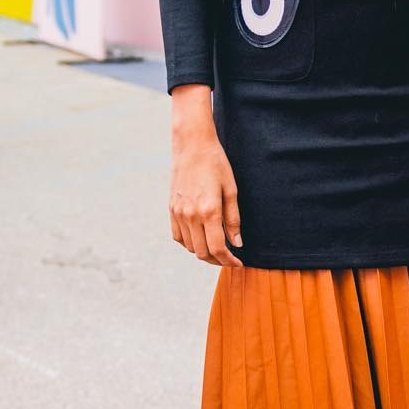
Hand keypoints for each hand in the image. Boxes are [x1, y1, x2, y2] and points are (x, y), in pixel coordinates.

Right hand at [170, 123, 242, 267]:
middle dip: (217, 260)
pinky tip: (200, 238)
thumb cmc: (216, 164)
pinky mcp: (171, 209)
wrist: (192, 146)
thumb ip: (233, 219)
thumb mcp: (231, 190)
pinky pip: (178, 236)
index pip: (218, 248)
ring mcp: (178, 213)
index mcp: (209, 211)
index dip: (229, 260)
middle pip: (202, 252)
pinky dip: (189, 243)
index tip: (238, 263)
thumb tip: (237, 243)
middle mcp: (191, 215)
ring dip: (203, 252)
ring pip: (190, 247)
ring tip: (217, 248)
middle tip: (229, 258)